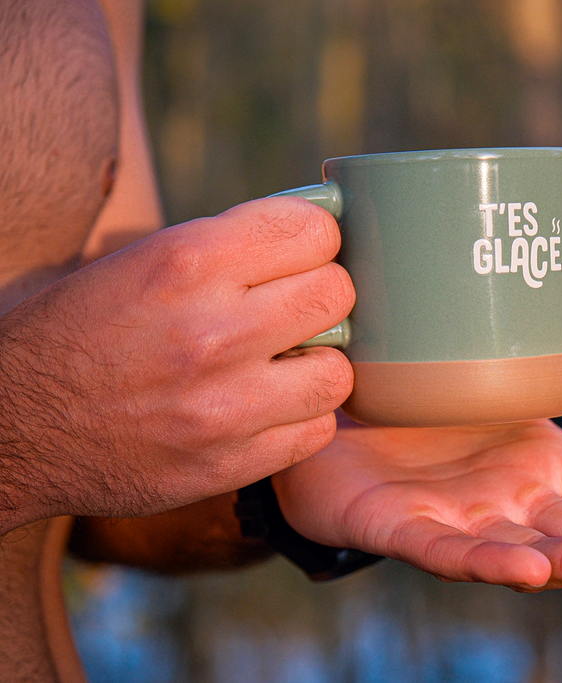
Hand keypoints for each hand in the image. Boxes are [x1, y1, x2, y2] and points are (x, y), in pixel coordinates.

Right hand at [0, 197, 352, 532]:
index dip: (315, 240)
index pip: (313, 230)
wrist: (13, 428)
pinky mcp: (231, 463)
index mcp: (186, 263)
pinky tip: (267, 408)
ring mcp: (226, 406)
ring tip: (282, 365)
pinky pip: (316, 430)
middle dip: (322, 297)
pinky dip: (301, 418)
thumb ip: (227, 245)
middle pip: (337, 295)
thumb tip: (320, 229)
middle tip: (293, 310)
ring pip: (338, 371)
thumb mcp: (137, 262)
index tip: (301, 254)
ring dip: (318, 365)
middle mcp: (213, 331)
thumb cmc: (78, 332)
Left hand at [274, 327, 561, 590]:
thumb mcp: (527, 372)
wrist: (345, 403)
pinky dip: (483, 563)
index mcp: (548, 468)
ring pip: (526, 549)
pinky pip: (444, 550)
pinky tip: (526, 572)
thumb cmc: (441, 400)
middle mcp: (513, 503)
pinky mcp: (401, 527)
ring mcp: (460, 519)